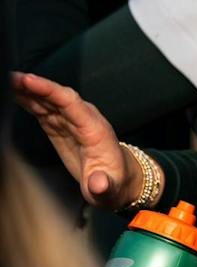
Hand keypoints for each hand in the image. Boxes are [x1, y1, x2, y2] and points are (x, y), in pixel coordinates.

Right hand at [11, 72, 148, 207]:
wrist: (116, 177)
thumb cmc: (113, 182)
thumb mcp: (110, 188)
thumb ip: (104, 185)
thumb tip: (98, 185)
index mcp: (94, 129)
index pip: (70, 102)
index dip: (48, 90)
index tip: (28, 80)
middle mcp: (83, 119)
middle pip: (57, 96)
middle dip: (34, 86)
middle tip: (10, 78)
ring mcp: (71, 121)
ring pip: (48, 100)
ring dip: (28, 90)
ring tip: (6, 81)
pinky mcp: (60, 126)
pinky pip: (43, 109)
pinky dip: (28, 101)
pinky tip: (14, 94)